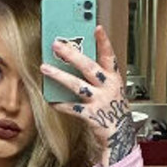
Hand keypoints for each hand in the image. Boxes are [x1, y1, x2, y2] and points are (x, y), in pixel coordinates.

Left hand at [40, 23, 136, 163]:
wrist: (121, 138)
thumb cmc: (113, 112)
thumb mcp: (112, 91)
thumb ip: (98, 78)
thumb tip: (78, 61)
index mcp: (114, 79)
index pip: (109, 56)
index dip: (103, 42)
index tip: (96, 28)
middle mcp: (108, 88)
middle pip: (88, 66)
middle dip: (71, 54)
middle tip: (57, 45)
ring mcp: (100, 102)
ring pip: (77, 85)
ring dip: (59, 75)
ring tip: (45, 68)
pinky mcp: (92, 116)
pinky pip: (73, 108)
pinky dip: (61, 104)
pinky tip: (51, 100)